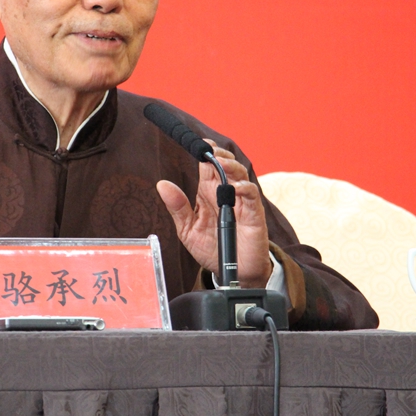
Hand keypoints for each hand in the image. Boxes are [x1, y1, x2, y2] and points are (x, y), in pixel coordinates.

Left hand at [156, 141, 271, 288]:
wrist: (233, 272)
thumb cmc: (212, 248)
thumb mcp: (188, 229)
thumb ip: (178, 207)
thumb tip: (162, 184)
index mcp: (208, 193)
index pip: (206, 166)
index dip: (204, 152)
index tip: (196, 142)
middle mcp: (224, 193)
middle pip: (225, 164)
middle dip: (217, 154)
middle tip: (208, 149)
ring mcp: (240, 201)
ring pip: (239, 175)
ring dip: (230, 166)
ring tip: (220, 162)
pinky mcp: (253, 213)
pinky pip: (251, 195)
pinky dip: (244, 189)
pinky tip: (234, 189)